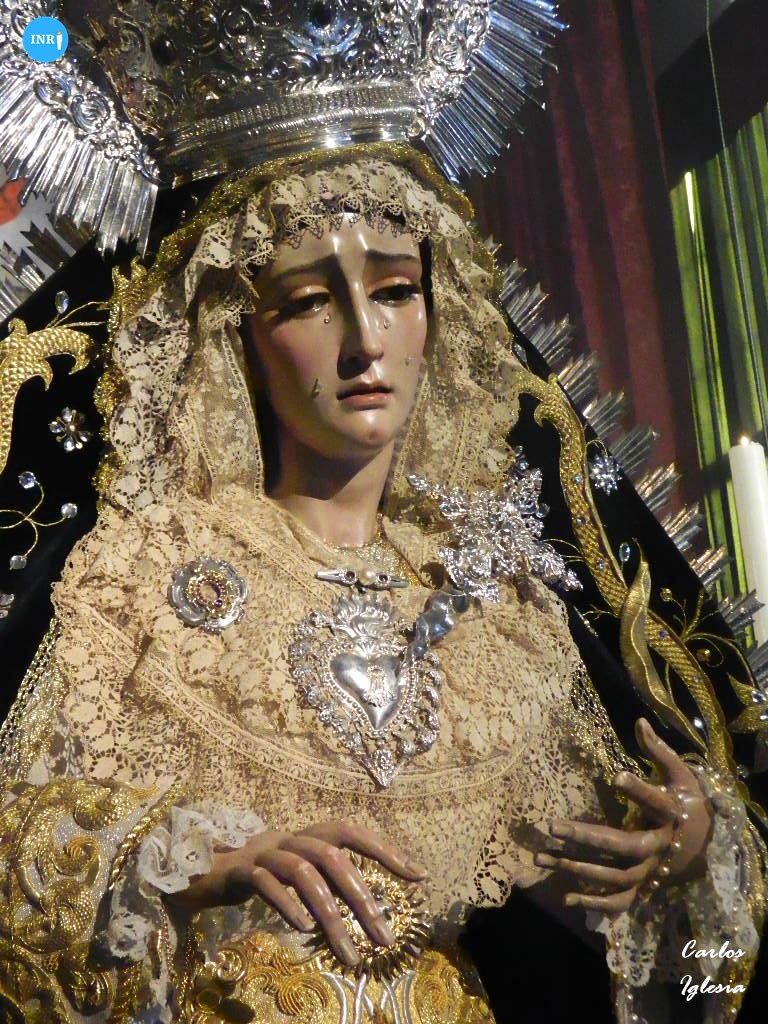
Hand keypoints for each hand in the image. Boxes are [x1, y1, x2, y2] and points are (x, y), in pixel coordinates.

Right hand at [166, 819, 426, 965]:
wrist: (196, 873)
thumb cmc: (255, 876)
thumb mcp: (293, 875)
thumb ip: (324, 882)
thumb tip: (369, 907)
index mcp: (305, 836)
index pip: (350, 831)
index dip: (384, 848)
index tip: (417, 875)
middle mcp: (287, 838)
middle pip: (331, 856)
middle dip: (362, 897)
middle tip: (384, 938)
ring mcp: (262, 852)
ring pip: (303, 872)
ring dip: (330, 914)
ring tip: (349, 953)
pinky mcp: (238, 871)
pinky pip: (266, 883)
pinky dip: (287, 903)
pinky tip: (304, 930)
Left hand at [533, 717, 713, 914]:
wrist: (710, 846)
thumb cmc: (689, 802)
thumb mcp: (680, 773)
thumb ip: (658, 750)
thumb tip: (639, 721)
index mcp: (672, 814)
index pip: (656, 802)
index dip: (639, 790)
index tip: (617, 776)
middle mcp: (661, 846)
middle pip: (624, 845)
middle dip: (587, 837)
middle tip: (551, 826)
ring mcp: (653, 871)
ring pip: (615, 875)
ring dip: (578, 868)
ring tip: (541, 858)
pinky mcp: (646, 886)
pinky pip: (620, 901)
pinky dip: (595, 903)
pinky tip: (566, 898)